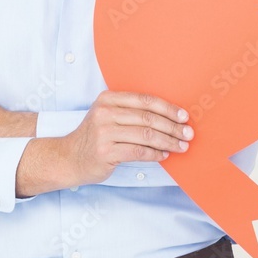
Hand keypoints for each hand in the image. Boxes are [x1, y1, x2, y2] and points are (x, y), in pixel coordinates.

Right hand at [58, 91, 193, 186]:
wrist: (69, 158)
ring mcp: (104, 132)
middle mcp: (105, 112)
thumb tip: (170, 117)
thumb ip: (132, 112)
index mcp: (108, 99)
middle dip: (172, 126)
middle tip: (188, 134)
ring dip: (168, 141)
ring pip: (146, 135)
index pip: (145, 100)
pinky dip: (155, 154)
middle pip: (148, 118)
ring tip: (181, 146)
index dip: (168, 108)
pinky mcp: (105, 152)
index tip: (184, 116)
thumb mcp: (108, 116)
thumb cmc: (95, 137)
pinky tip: (164, 155)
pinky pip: (138, 151)